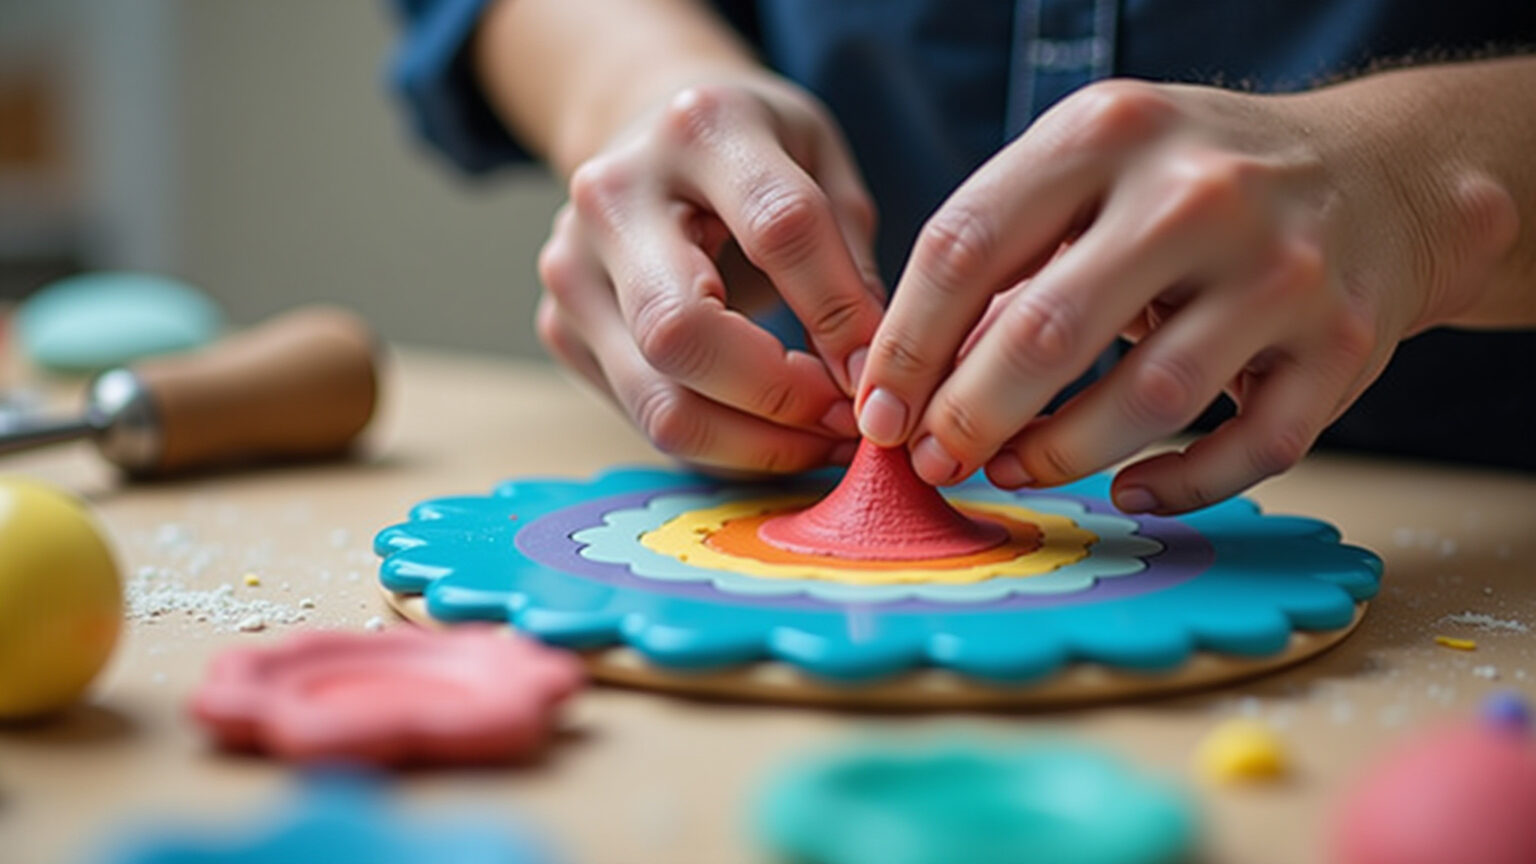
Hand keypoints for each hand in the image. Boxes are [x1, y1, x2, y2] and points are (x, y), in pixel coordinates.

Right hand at [536, 76, 884, 472]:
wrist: (647, 134)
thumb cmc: (755, 151)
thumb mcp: (822, 163)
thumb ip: (846, 260)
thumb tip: (863, 373)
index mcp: (699, 127)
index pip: (779, 230)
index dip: (837, 311)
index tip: (877, 367)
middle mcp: (614, 195)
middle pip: (683, 332)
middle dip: (780, 397)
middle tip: (846, 418)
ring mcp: (573, 267)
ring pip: (660, 400)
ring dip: (754, 443)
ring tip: (819, 440)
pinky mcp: (561, 328)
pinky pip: (646, 418)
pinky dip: (721, 445)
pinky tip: (773, 434)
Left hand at [857, 77, 1516, 511]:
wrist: (1381, 175)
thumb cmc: (1196, 181)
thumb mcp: (1095, 169)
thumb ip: (1009, 254)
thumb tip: (915, 376)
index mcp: (1108, 132)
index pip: (967, 243)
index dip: (905, 343)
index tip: (876, 409)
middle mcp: (1198, 192)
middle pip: (1047, 328)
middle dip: (968, 414)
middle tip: (933, 460)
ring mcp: (1282, 269)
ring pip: (1151, 398)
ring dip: (1060, 454)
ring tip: (1011, 472)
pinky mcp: (1344, 344)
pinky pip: (1253, 448)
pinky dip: (1181, 484)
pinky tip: (1129, 490)